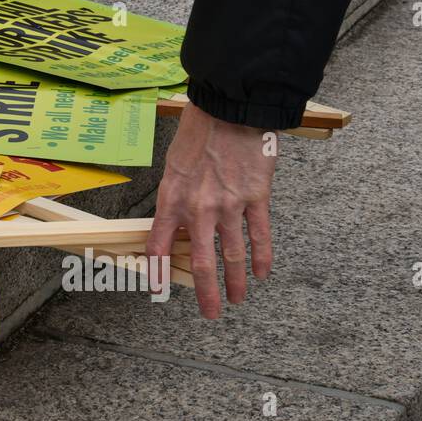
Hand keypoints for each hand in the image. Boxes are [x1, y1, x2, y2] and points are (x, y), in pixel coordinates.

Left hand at [147, 103, 275, 317]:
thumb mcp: (173, 166)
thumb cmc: (198, 132)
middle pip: (201, 262)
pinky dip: (262, 258)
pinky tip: (262, 274)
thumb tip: (178, 225)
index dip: (159, 272)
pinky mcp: (256, 198)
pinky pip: (260, 236)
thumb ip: (176, 198)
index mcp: (172, 199)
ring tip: (238, 298)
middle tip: (211, 312)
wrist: (230, 108)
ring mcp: (229, 205)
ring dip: (237, 282)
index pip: (160, 246)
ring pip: (233, 256)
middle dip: (206, 293)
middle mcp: (198, 208)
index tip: (159, 290)